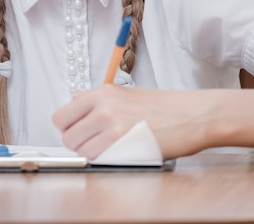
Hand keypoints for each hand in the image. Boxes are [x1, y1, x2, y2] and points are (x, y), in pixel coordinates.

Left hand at [53, 85, 218, 159]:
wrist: (191, 115)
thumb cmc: (164, 106)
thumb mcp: (126, 93)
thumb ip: (99, 98)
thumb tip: (75, 100)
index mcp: (103, 93)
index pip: (62, 114)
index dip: (67, 128)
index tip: (77, 132)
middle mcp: (103, 106)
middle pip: (67, 135)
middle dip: (77, 143)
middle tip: (94, 144)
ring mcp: (112, 125)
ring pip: (80, 150)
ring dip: (91, 154)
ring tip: (110, 149)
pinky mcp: (122, 143)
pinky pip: (97, 159)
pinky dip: (103, 161)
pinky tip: (118, 154)